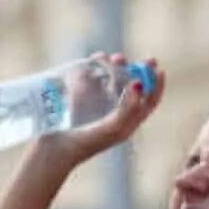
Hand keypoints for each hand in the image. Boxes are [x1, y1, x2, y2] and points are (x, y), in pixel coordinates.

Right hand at [38, 52, 164, 167]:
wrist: (52, 150)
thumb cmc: (84, 143)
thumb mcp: (112, 128)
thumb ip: (128, 108)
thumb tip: (138, 83)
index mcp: (126, 124)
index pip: (148, 103)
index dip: (155, 85)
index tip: (157, 68)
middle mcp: (114, 113)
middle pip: (130, 87)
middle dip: (131, 69)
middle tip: (126, 58)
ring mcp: (96, 105)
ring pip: (110, 79)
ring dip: (112, 65)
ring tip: (105, 57)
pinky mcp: (80, 99)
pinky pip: (91, 78)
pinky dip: (94, 67)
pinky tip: (94, 60)